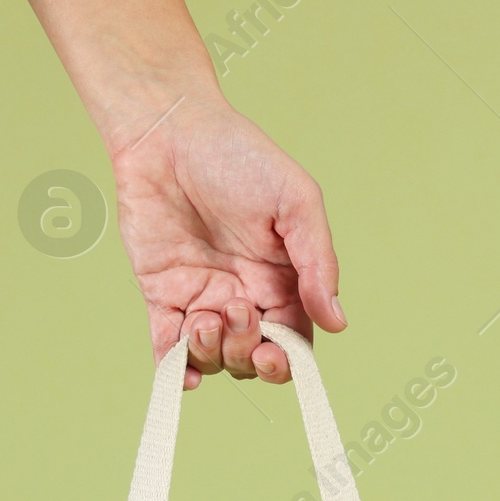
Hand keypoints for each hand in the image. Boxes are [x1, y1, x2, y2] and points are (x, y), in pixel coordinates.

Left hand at [111, 96, 344, 386]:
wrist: (168, 130)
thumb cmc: (239, 155)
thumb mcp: (296, 202)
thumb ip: (318, 263)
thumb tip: (337, 322)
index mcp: (282, 280)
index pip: (292, 340)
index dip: (285, 359)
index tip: (272, 352)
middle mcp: (245, 295)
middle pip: (252, 357)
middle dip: (245, 352)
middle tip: (235, 310)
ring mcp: (202, 298)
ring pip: (213, 358)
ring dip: (212, 355)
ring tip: (204, 319)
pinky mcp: (162, 295)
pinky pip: (169, 349)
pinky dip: (175, 369)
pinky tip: (183, 370)